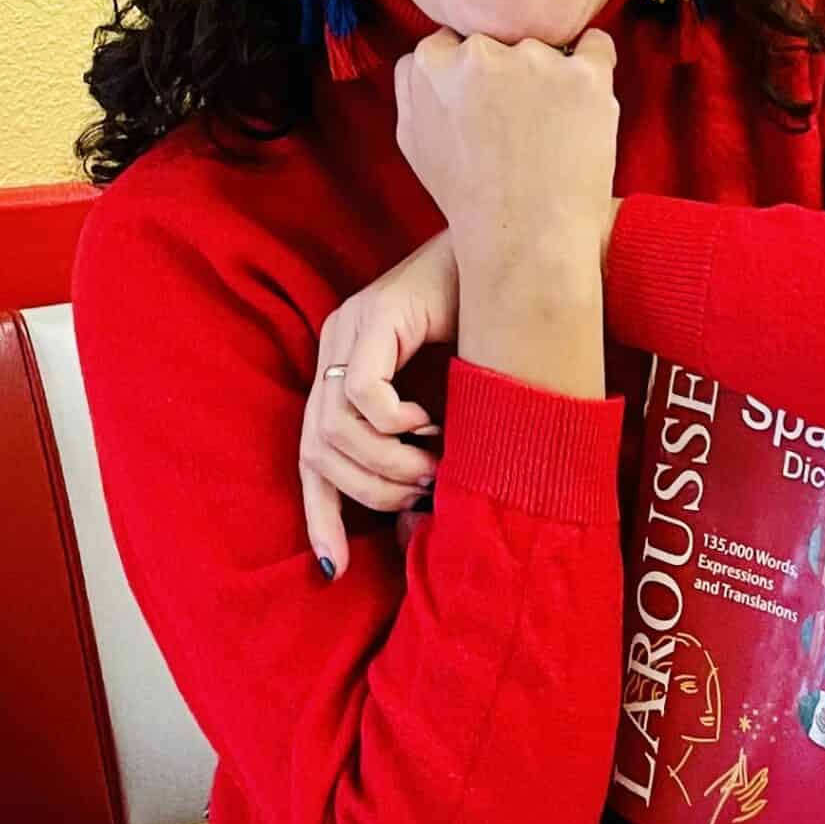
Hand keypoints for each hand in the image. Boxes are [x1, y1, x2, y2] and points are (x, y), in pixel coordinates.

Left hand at [301, 231, 457, 579]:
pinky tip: (428, 421)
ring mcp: (349, 328)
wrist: (514, 255)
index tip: (338, 567)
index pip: (310, 456)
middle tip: (423, 493)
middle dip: (369, 492)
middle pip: (316, 452)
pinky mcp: (374, 315)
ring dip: (387, 464)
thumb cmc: (489, 330)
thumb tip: (413, 519)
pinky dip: (393, 423)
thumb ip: (420, 447)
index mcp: (344, 369)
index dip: (320, 514)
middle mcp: (334, 347)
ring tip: (433, 461)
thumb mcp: (445, 402)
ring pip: (334, 430)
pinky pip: (362, 394)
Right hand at [394, 28, 619, 279]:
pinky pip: (597, 45)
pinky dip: (594, 62)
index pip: (452, 43)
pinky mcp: (586, 75)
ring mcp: (536, 60)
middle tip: (517, 122)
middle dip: (507, 71)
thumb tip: (430, 57)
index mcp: (432, 65)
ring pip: (545, 48)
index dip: (470, 76)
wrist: (525, 242)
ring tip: (549, 132)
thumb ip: (412, 89)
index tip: (484, 105)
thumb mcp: (413, 145)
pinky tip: (585, 97)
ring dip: (549, 75)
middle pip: (498, 42)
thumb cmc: (469, 202)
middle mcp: (480, 53)